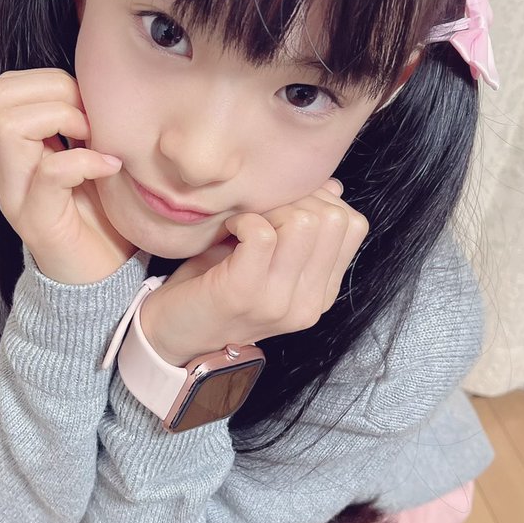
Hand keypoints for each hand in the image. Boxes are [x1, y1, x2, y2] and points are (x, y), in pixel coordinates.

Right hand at [0, 68, 135, 283]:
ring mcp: (17, 194)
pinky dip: (85, 161)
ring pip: (10, 124)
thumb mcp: (90, 158)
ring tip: (96, 142)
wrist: (100, 282)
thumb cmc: (100, 217)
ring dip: (63, 120)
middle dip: (55, 93)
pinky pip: (50, 172)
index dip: (51, 82)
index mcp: (17, 149)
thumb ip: (82, 124)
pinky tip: (110, 167)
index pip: (6, 87)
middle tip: (91, 123)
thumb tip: (99, 83)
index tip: (89, 108)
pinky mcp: (38, 220)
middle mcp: (7, 168)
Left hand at [139, 179, 368, 365]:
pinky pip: (262, 234)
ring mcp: (277, 302)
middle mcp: (308, 303)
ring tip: (247, 220)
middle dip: (296, 200)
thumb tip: (333, 187)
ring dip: (270, 208)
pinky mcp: (242, 294)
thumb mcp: (271, 258)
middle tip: (262, 211)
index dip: (320, 200)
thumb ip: (304, 228)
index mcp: (322, 293)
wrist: (171, 334)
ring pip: (303, 223)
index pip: (352, 225)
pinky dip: (245, 219)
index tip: (284, 206)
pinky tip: (230, 229)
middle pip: (332, 219)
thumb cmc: (219, 286)